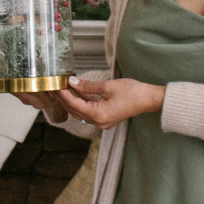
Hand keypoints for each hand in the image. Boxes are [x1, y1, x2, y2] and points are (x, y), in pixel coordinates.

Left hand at [47, 76, 163, 128]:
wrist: (148, 99)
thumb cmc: (132, 92)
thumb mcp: (107, 86)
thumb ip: (87, 86)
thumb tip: (72, 82)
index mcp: (99, 115)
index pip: (75, 105)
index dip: (64, 95)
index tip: (56, 85)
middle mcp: (99, 122)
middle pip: (75, 110)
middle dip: (65, 99)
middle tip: (56, 86)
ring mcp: (102, 122)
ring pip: (81, 112)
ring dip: (72, 100)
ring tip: (64, 88)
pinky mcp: (105, 118)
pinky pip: (89, 111)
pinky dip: (82, 102)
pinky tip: (77, 92)